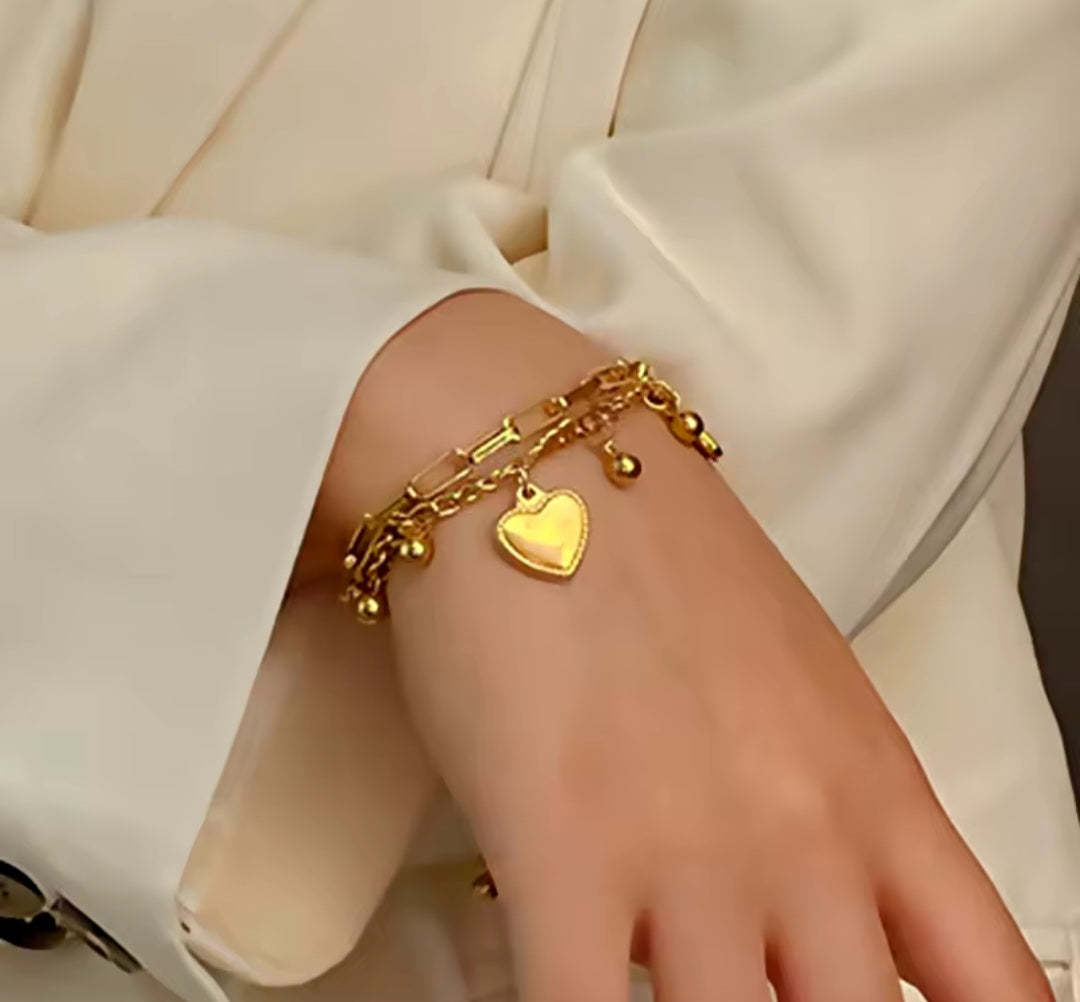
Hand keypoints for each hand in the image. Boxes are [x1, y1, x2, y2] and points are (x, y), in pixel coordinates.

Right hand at [308, 291, 1050, 1000]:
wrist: (539, 456)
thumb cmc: (656, 544)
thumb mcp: (793, 670)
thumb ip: (825, 802)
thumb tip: (802, 910)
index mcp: (878, 792)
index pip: (991, 986)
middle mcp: (806, 843)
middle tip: (742, 986)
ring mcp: (690, 858)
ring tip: (652, 970)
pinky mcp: (562, 855)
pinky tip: (561, 985)